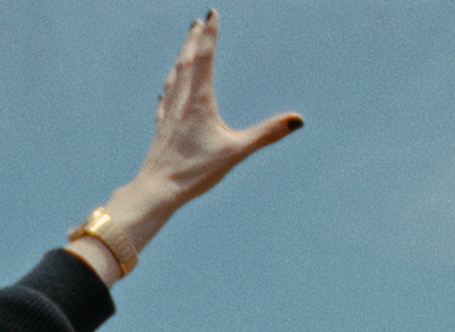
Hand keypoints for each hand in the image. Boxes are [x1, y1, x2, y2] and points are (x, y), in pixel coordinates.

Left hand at [66, 10, 300, 284]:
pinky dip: (170, 85)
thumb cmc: (195, 172)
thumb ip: (267, 134)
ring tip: (185, 46)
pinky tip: (167, 89)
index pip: (204, 59)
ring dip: (181, 58)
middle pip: (186, 63)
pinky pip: (166, 99)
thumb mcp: (236, 152)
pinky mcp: (161, 129)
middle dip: (193, 40)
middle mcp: (180, 103)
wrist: (157, 191)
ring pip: (174, 78)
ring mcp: (168, 115)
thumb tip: (297, 121)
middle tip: (198, 21)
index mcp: (198, 102)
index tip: (211, 13)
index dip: (209, 35)